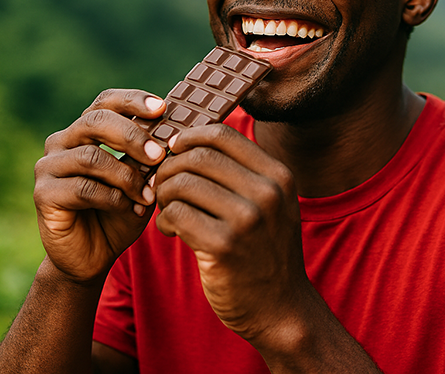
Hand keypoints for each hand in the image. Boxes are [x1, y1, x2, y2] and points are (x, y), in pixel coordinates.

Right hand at [33, 89, 166, 282]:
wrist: (92, 258)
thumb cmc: (120, 214)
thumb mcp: (141, 183)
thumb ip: (149, 159)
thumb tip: (172, 136)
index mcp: (85, 131)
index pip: (105, 102)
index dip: (132, 100)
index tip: (162, 108)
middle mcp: (62, 142)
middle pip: (95, 121)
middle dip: (132, 136)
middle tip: (159, 154)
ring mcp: (48, 167)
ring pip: (91, 157)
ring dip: (126, 176)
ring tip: (148, 195)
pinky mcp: (43, 194)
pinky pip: (82, 188)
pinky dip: (112, 197)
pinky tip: (129, 208)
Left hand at [153, 124, 313, 348]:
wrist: (281, 309)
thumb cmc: (265, 252)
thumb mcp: (270, 204)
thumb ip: (241, 172)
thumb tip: (186, 139)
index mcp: (278, 175)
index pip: (222, 135)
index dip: (190, 137)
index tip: (175, 151)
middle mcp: (267, 193)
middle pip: (198, 156)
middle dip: (170, 168)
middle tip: (163, 186)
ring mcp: (247, 220)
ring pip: (182, 183)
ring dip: (164, 195)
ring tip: (168, 210)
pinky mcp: (223, 247)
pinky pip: (176, 215)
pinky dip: (164, 220)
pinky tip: (171, 231)